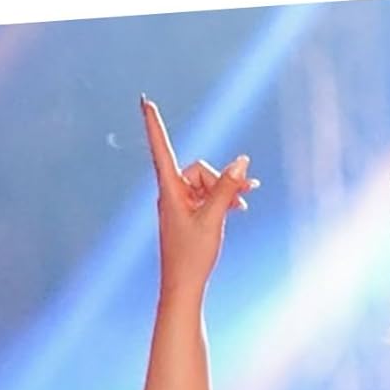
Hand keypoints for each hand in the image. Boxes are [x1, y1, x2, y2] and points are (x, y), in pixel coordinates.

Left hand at [141, 96, 258, 295]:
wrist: (183, 286)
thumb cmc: (192, 255)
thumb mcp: (214, 218)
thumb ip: (227, 188)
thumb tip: (242, 161)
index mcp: (169, 190)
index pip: (161, 149)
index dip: (154, 125)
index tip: (144, 102)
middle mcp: (171, 193)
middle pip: (198, 170)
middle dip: (220, 180)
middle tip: (244, 197)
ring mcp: (179, 204)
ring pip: (205, 184)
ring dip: (225, 192)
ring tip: (244, 206)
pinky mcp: (187, 215)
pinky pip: (205, 198)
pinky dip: (221, 201)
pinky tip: (238, 209)